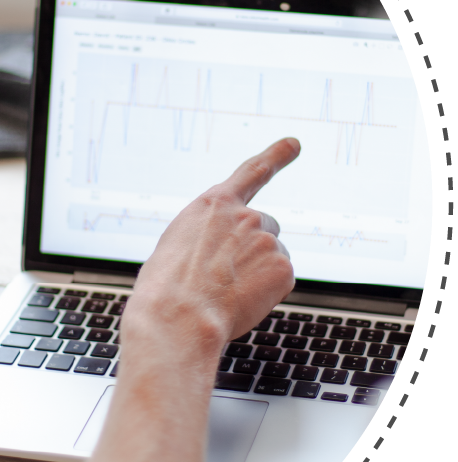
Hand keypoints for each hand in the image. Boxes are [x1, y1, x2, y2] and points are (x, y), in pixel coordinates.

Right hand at [120, 137, 300, 371]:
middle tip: (224, 275)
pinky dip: (266, 293)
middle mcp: (245, 215)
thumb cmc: (166, 288)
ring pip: (271, 256)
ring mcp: (267, 240)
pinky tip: (241, 301)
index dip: (276, 155)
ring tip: (225, 292)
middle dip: (252, 248)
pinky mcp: (283, 268)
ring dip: (256, 273)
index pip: (251, 172)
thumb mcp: (177, 246)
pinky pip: (280, 280)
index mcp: (212, 205)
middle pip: (264, 228)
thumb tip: (227, 255)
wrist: (178, 317)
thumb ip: (209, 237)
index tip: (294, 144)